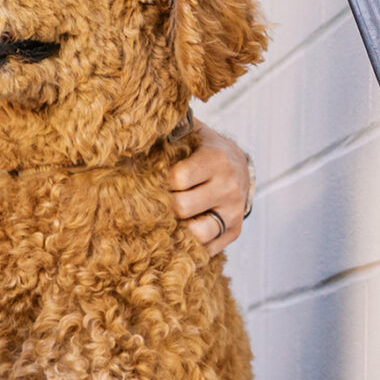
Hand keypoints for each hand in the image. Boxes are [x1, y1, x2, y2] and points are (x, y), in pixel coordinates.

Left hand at [168, 124, 251, 254]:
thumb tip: (139, 130)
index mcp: (216, 159)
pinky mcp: (234, 231)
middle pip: (183, 208)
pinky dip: (189, 244)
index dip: (161, 181)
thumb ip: (170, 130)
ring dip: (177, 228)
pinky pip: (206, 249)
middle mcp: (228, 187)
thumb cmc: (205, 149)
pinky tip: (181, 231)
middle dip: (165, 205)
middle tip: (159, 200)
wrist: (240, 167)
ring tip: (170, 217)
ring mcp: (233, 212)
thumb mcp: (193, 133)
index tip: (157, 179)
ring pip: (196, 234)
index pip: (178, 179)